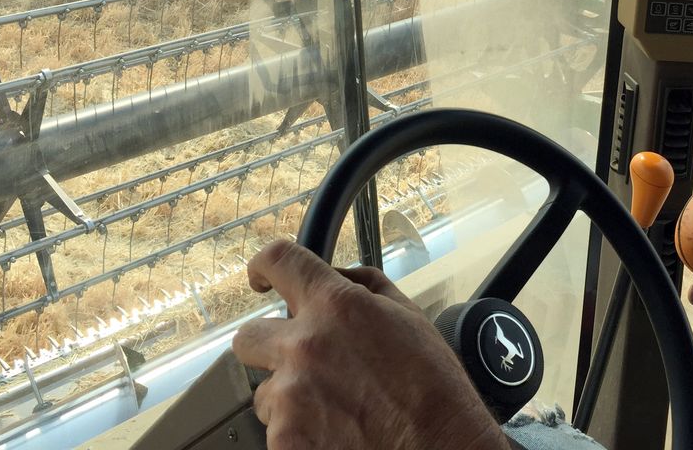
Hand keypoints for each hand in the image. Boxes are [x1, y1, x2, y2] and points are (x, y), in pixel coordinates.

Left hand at [232, 240, 509, 449]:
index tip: (260, 277)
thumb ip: (362, 286)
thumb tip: (333, 276)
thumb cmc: (433, 388)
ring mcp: (290, 398)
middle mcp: (304, 346)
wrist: (444, 449)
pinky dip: (299, 434)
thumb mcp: (409, 317)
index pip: (279, 261)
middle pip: (248, 336)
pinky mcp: (284, 441)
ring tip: (337, 411)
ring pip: (266, 393)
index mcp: (336, 307)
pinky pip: (276, 430)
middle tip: (301, 364)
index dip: (263, 265)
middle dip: (269, 346)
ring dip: (291, 398)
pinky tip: (336, 434)